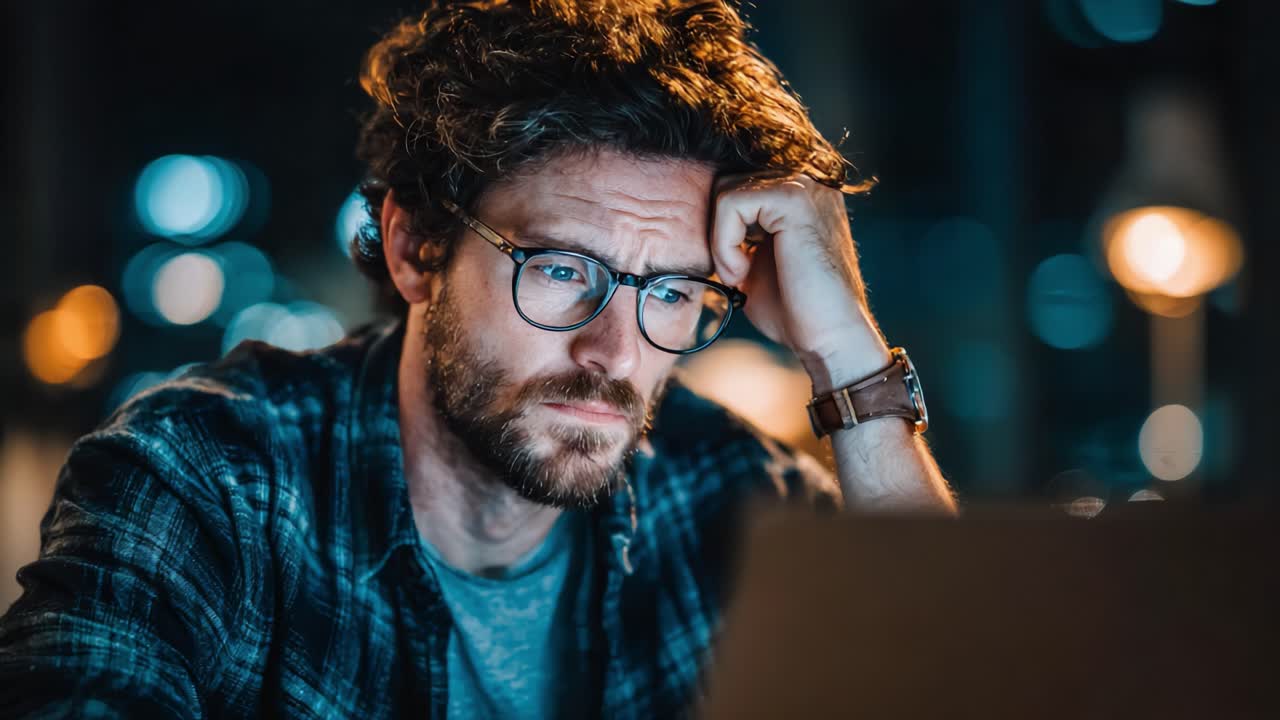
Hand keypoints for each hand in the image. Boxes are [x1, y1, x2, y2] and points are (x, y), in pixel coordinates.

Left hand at [709, 171, 892, 391]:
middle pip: (726, 182)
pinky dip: (724, 244)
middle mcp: (806, 182)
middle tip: (733, 274)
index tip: (733, 270)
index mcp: (801, 195)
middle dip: (717, 231)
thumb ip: (739, 236)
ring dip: (720, 240)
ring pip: (726, 191)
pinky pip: (731, 204)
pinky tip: (742, 274)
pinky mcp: (794, 199)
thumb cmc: (796, 310)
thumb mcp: (757, 263)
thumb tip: (699, 218)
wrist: (829, 338)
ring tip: (738, 276)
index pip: (737, 187)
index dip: (721, 229)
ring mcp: (804, 186)